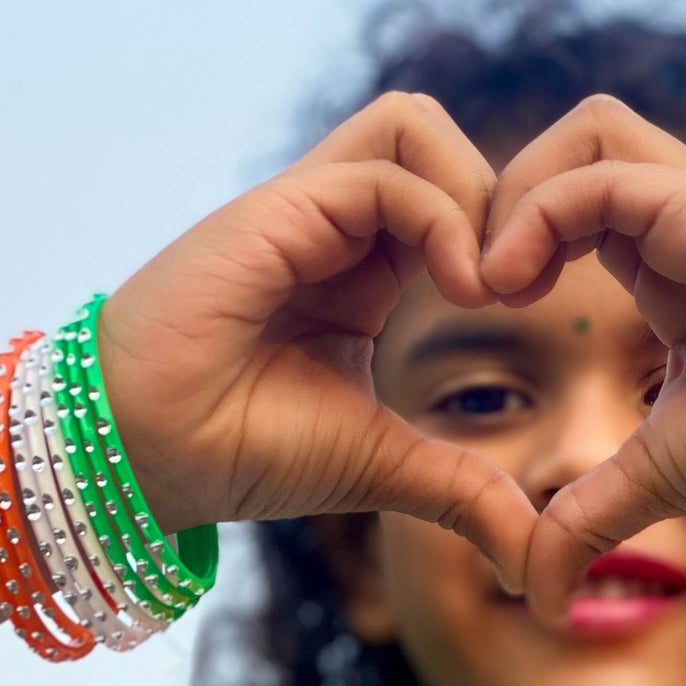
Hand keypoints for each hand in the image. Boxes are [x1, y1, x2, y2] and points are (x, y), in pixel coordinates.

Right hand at [96, 93, 536, 589]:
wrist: (149, 457)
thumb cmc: (246, 454)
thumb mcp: (386, 468)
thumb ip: (464, 493)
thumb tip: (535, 560)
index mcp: (364, 272)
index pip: (454, 197)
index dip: (508, 231)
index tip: (531, 305)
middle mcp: (335, 228)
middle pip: (439, 140)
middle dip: (505, 195)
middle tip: (524, 285)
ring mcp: (305, 211)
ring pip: (413, 125)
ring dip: (476, 192)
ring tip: (492, 286)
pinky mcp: (279, 210)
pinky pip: (384, 174)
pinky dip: (443, 219)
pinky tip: (463, 289)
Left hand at [479, 96, 685, 614]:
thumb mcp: (659, 479)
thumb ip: (589, 518)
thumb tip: (537, 596)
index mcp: (670, 263)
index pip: (571, 199)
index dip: (513, 237)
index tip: (481, 310)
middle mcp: (684, 220)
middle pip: (572, 144)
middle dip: (502, 195)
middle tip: (472, 284)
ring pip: (587, 132)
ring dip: (518, 192)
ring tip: (491, 281)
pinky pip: (604, 173)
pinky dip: (542, 213)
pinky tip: (515, 284)